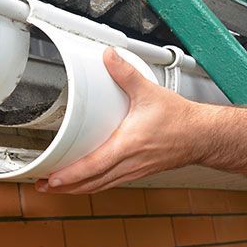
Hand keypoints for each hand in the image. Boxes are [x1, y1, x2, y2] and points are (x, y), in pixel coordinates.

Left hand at [35, 47, 205, 193]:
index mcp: (128, 146)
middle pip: (91, 183)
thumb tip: (108, 57)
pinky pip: (109, 183)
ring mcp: (133, 171)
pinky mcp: (136, 172)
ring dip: (76, 189)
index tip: (51, 179)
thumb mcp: (149, 92)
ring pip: (100, 186)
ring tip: (55, 187)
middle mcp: (129, 163)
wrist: (203, 136)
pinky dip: (92, 185)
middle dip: (65, 187)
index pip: (94, 166)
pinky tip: (83, 182)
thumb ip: (125, 73)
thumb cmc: (180, 119)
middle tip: (42, 186)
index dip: (71, 175)